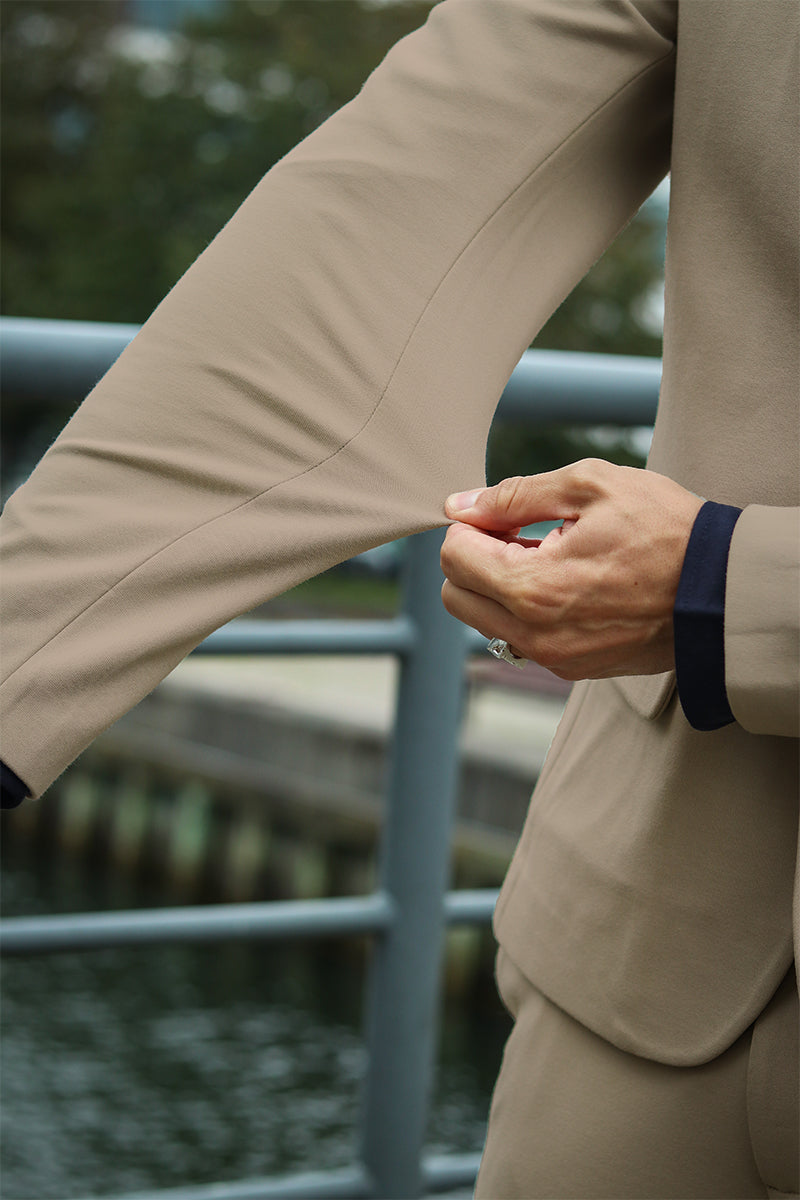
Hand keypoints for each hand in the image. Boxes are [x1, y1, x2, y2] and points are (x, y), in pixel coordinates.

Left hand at [440, 459, 702, 679]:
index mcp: (532, 587)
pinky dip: (526, 610)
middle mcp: (533, 633)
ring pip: (484, 620)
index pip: (453, 557)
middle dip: (475, 559)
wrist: (723, 589)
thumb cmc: (665, 530)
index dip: (471, 525)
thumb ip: (515, 495)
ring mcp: (552, 656)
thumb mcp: (591, 486)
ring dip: (498, 586)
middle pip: (456, 596)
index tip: (503, 514)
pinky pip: (520, 638)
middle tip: (520, 534)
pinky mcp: (572, 668)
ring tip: (549, 557)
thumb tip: (460, 504)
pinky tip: (567, 583)